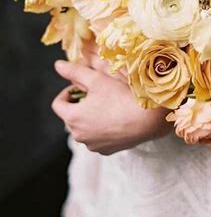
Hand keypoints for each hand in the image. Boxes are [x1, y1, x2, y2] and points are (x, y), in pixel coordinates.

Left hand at [51, 56, 171, 154]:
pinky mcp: (106, 150)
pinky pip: (98, 138)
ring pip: (85, 128)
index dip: (67, 92)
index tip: (80, 86)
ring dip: (90, 117)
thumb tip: (58, 65)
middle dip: (80, 104)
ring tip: (108, 105)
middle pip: (71, 117)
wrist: (147, 120)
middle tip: (97, 93)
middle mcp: (78, 135)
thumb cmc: (121, 98)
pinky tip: (116, 119)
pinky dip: (102, 129)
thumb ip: (75, 71)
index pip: (57, 104)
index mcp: (72, 117)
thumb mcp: (97, 79)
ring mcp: (92, 145)